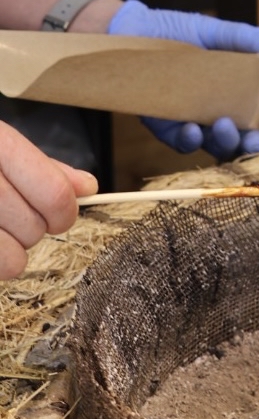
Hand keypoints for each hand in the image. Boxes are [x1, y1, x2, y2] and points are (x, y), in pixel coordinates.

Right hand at [0, 122, 97, 278]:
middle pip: (38, 228)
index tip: (60, 215)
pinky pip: (0, 269)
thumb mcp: (2, 149)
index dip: (65, 212)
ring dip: (12, 250)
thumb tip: (89, 187)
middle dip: (35, 228)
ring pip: (16, 258)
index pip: (55, 194)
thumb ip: (45, 169)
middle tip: (13, 216)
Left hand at [108, 0, 258, 158]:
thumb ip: (242, 37)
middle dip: (258, 144)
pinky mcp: (169, 128)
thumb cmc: (174, 30)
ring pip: (219, 146)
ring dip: (227, 142)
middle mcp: (221, 111)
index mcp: (239, 90)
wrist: (129, 32)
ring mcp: (197, 122)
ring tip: (226, 126)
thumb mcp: (211, 31)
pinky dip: (191, 139)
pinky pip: (185, 143)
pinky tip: (194, 129)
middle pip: (247, 137)